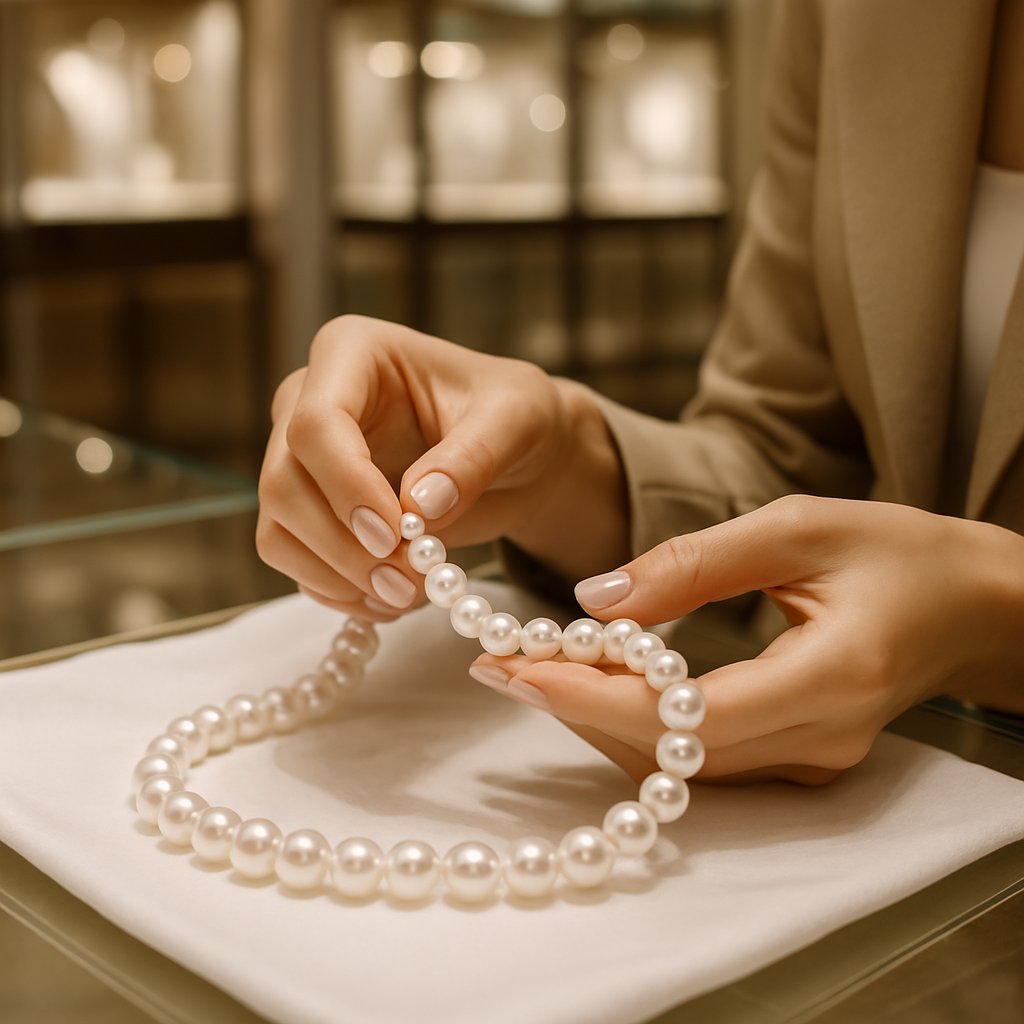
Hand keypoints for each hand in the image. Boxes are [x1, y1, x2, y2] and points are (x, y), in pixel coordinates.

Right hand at [257, 316, 627, 619]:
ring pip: (278, 529)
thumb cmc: (513, 418)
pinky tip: (390, 600)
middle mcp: (307, 401)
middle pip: (283, 482)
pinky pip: (295, 560)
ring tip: (407, 595)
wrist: (516, 458)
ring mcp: (300, 460)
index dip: (347, 485)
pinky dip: (337, 591)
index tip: (395, 536)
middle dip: (343, 546)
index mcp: (352, 353)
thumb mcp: (516, 420)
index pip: (316, 421)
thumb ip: (473, 455)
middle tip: (407, 584)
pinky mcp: (307, 511)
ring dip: (337, 576)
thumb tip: (420, 507)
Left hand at [470, 495, 1023, 783]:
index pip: (688, 717)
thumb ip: (696, 562)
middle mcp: (819, 740)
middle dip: (575, 708)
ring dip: (597, 719)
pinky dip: (638, 724)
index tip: (514, 670)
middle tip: (498, 664)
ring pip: (677, 765)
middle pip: (669, 752)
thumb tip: (594, 598)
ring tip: (528, 667)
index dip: (593, 699)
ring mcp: (810, 761)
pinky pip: (698, 757)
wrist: (972, 605)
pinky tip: (597, 682)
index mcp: (830, 678)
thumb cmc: (897, 552)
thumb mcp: (798, 527)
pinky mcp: (798, 758)